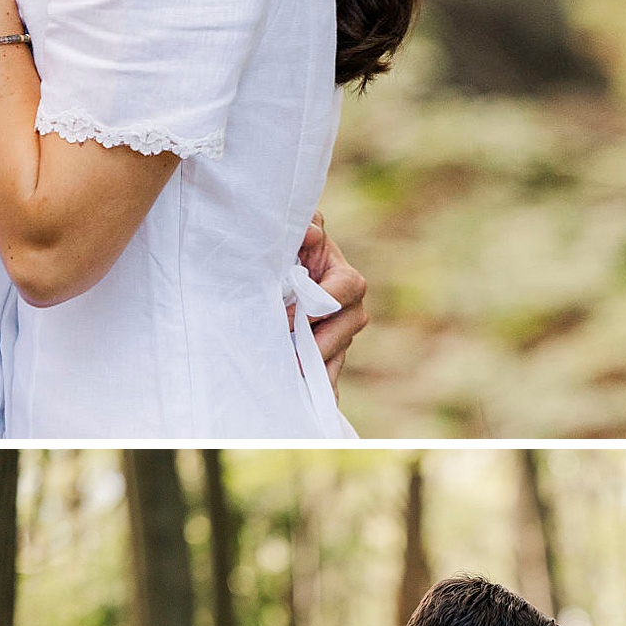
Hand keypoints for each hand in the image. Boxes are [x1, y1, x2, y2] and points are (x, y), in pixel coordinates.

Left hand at [297, 215, 367, 391]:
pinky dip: (322, 386)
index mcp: (342, 273)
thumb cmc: (289, 244)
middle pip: (348, 325)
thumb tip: (312, 234)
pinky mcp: (326, 352)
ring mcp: (339, 331)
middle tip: (293, 355)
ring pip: (338, 352)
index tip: (297, 315)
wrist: (278, 268)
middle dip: (322, 341)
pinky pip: (330, 372)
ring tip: (295, 377)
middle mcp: (348, 305)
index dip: (324, 301)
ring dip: (319, 366)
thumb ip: (306, 225)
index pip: (346, 287)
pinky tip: (310, 400)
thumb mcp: (296, 229)